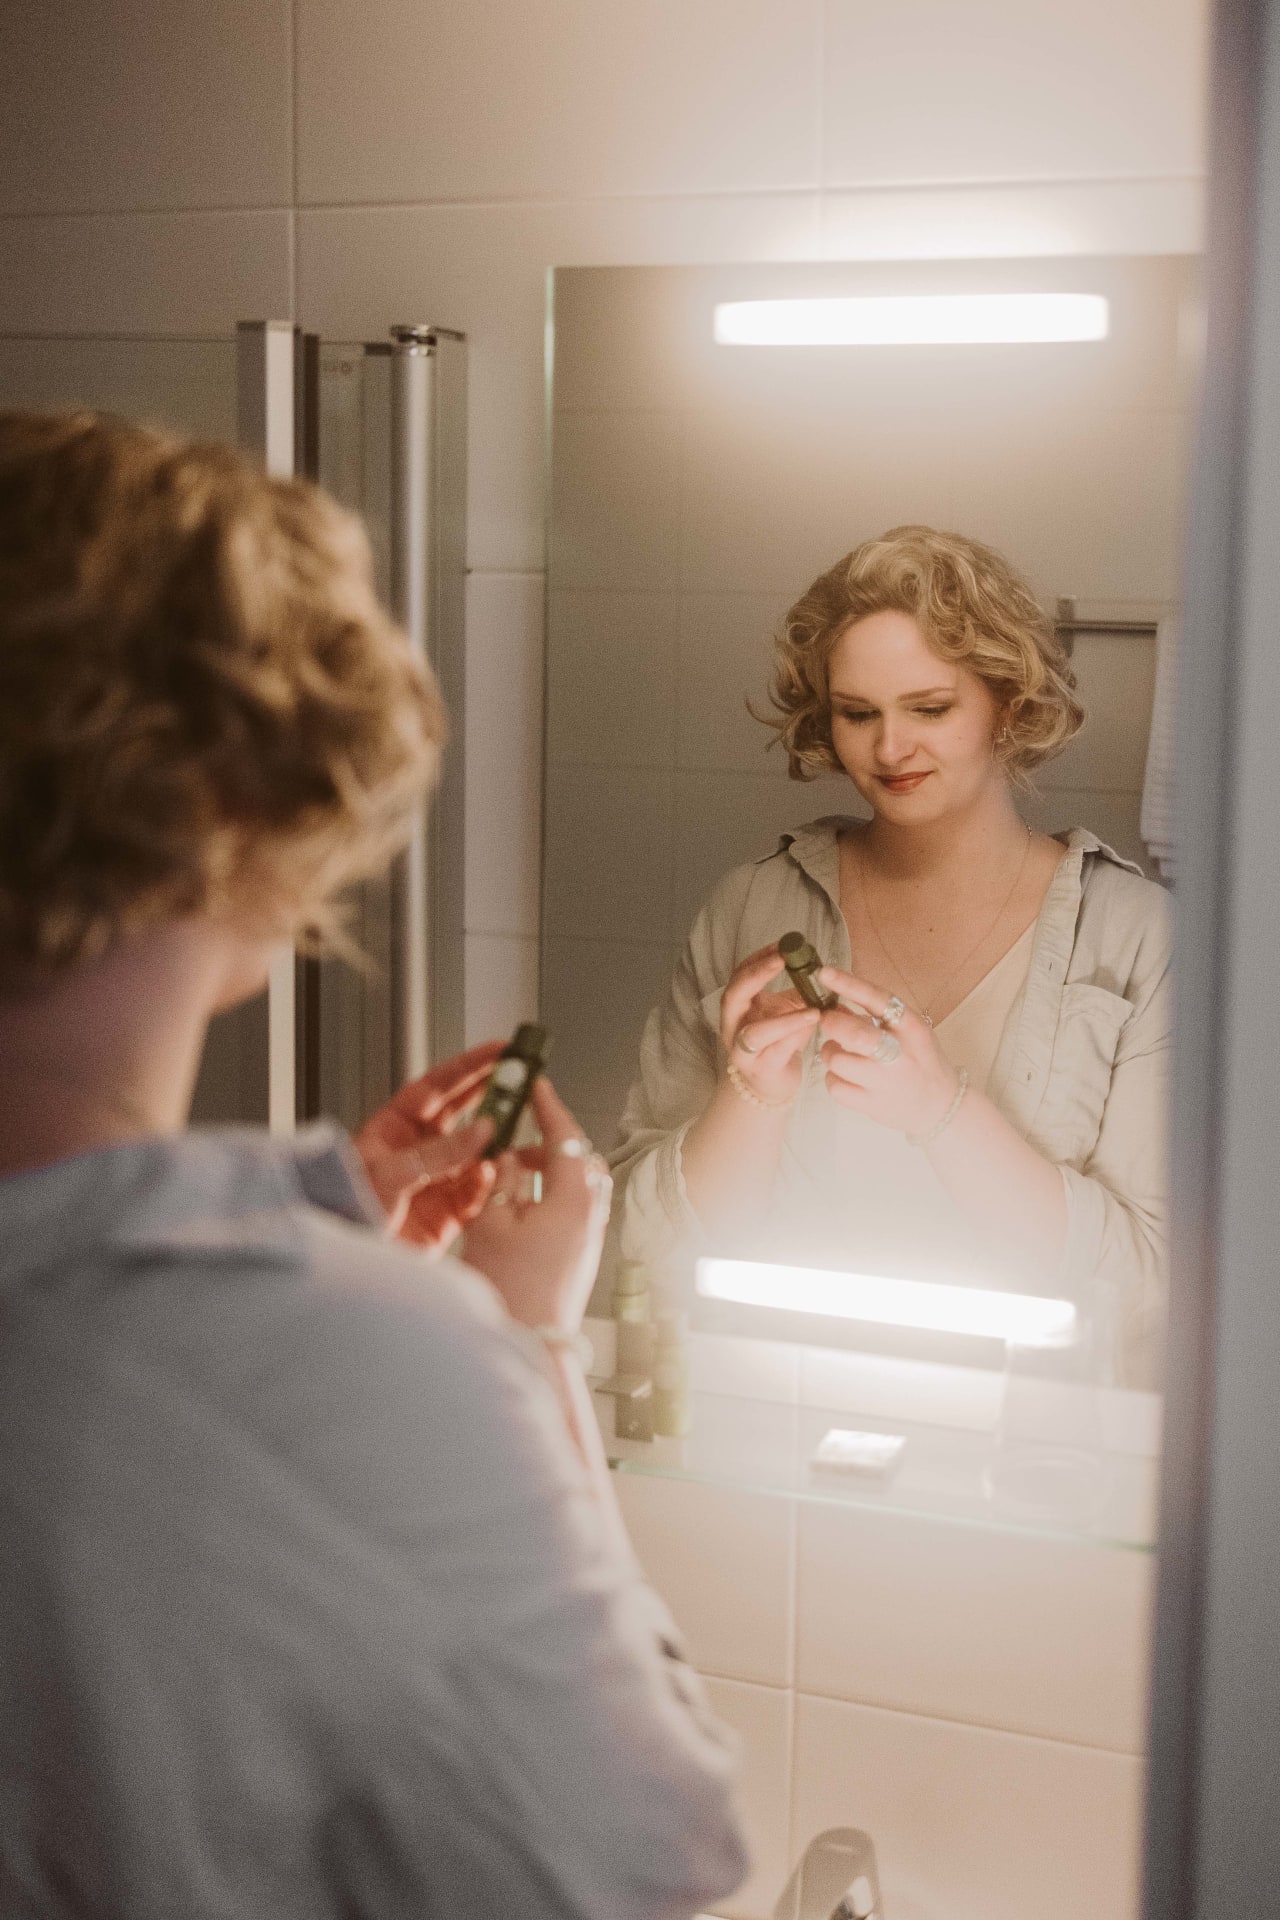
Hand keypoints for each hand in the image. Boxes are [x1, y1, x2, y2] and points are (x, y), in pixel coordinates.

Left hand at [353, 1040, 503, 1252]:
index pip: (437, 1087)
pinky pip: (479, 1192)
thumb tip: (481, 1130)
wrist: (346, 1268)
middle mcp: (417, 1151)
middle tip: (522, 1080)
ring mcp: (435, 1181)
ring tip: (513, 1133)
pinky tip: (493, 1176)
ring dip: (496, 1144)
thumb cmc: (345, 1215)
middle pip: (463, 1113)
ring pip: (477, 1153)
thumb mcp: (389, 1175)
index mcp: (393, 1129)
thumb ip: (438, 1153)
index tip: (499, 1052)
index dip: (469, 1067)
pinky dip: (490, 1184)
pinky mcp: (448, 1214)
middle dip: (493, 1097)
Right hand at [462, 1076, 611, 1332]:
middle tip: (513, 1138)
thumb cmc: (510, 1289)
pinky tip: (520, 1208)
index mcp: (574, 1198)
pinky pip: (575, 1209)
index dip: (547, 1107)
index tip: (535, 1086)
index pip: (565, 1136)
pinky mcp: (583, 1256)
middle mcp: (592, 1214)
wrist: (529, 1344)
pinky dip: (552, 1195)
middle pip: (579, 1159)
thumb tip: (507, 1157)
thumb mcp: (490, 1223)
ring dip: (550, 1171)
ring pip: (579, 1185)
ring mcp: (591, 1237)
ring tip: (510, 1176)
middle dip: (547, 1142)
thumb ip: (501, 1181)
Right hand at [719, 943, 819, 1106]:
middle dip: (757, 975)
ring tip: (813, 1010)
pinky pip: (776, 1053)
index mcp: (737, 1007)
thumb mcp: (784, 1010)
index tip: (781, 945)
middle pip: (734, 996)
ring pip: (756, 1033)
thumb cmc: (777, 1042)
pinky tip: (813, 1029)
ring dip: (785, 1019)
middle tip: (783, 961)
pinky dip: (796, 1039)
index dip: (757, 958)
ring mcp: (743, 1051)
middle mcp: (733, 1027)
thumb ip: (797, 990)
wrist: (771, 1083)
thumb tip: (819, 965)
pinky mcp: (761, 1070)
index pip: (739, 975)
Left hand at [816, 966, 959, 1137]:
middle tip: (827, 1021)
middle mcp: (900, 1054)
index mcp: (912, 1028)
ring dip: (828, 1052)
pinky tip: (843, 1075)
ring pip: (837, 1060)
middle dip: (831, 1023)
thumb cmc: (919, 1059)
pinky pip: (835, 1086)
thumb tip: (837, 1006)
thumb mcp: (911, 1031)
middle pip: (854, 1033)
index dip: (848, 984)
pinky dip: (832, 1078)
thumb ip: (880, 1016)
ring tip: (836, 1051)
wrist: (940, 1104)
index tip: (824, 973)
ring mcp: (886, 1082)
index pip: (878, 999)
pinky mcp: (873, 1105)